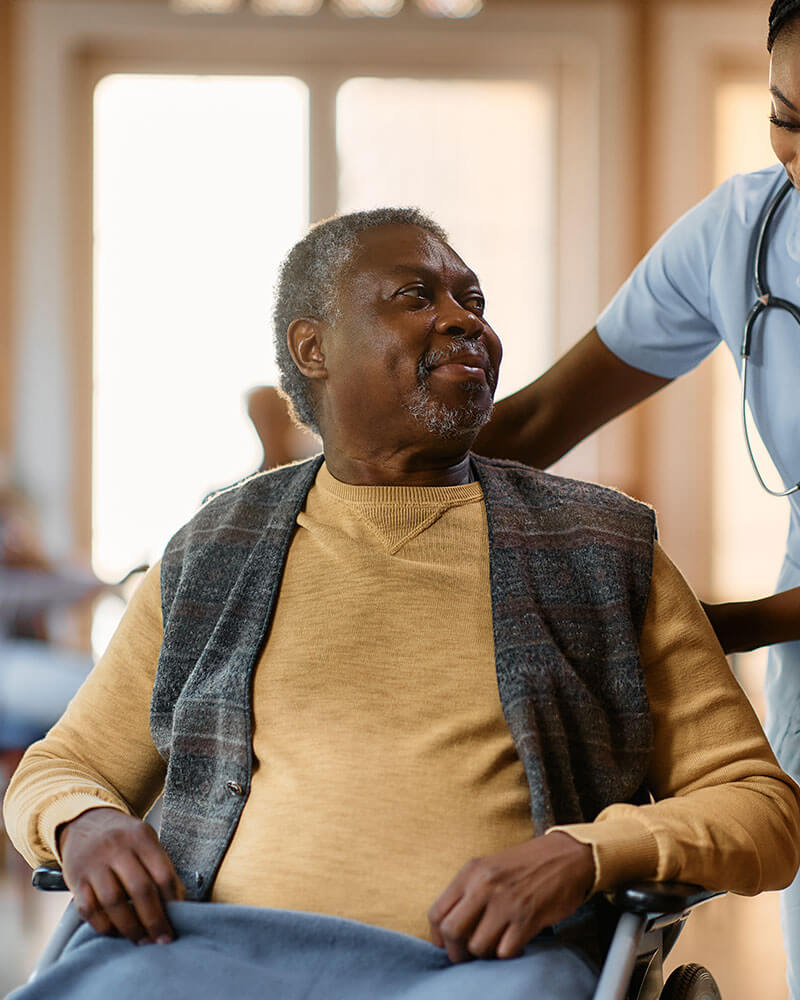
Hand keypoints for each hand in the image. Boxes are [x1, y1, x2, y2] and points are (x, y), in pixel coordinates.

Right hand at [58, 806, 184, 944]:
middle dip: (154, 919)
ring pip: (113, 902)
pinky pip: (89, 910)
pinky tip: (115, 932)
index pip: (162, 873)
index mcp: (140, 837)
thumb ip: (160, 866)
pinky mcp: (75, 880)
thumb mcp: (145, 839)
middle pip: (139, 889)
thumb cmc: (122, 837)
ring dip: (129, 927)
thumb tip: (179, 902)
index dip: (172, 900)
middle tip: (162, 939)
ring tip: (141, 940)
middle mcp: (116, 848)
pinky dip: (104, 926)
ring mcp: (94, 864)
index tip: (179, 920)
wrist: (84, 822)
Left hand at [427, 832, 593, 962]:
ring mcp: (506, 903)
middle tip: (467, 954)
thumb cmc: (525, 865)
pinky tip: (515, 943)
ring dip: (485, 954)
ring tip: (495, 945)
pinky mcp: (527, 918)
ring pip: (477, 946)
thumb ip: (468, 892)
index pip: (436, 913)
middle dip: (456, 951)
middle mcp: (484, 886)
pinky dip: (508, 954)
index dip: (438, 936)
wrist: (565, 856)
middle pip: (451, 932)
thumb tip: (447, 930)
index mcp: (470, 872)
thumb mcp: (489, 868)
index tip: (447, 943)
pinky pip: (505, 952)